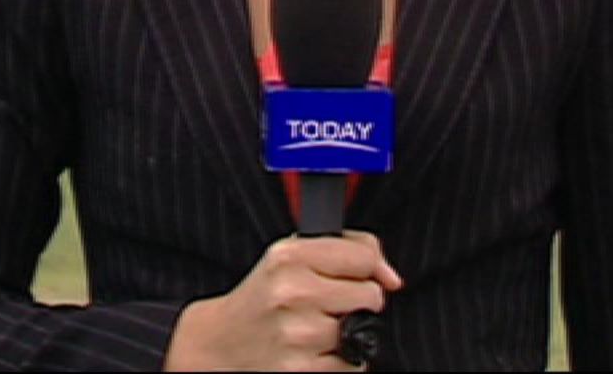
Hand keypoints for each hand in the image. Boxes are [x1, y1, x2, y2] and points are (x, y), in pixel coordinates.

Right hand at [163, 230, 402, 371]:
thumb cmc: (264, 299)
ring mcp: (297, 334)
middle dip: (356, 302)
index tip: (350, 276)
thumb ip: (350, 250)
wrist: (219, 346)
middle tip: (325, 307)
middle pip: (371, 295)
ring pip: (365, 332)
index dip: (365, 268)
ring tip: (314, 331)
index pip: (364, 256)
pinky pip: (354, 366)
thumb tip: (392, 278)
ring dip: (347, 335)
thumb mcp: (292, 258)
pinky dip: (340, 363)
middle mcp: (291, 292)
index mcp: (289, 257)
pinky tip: (313, 354)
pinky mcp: (301, 371)